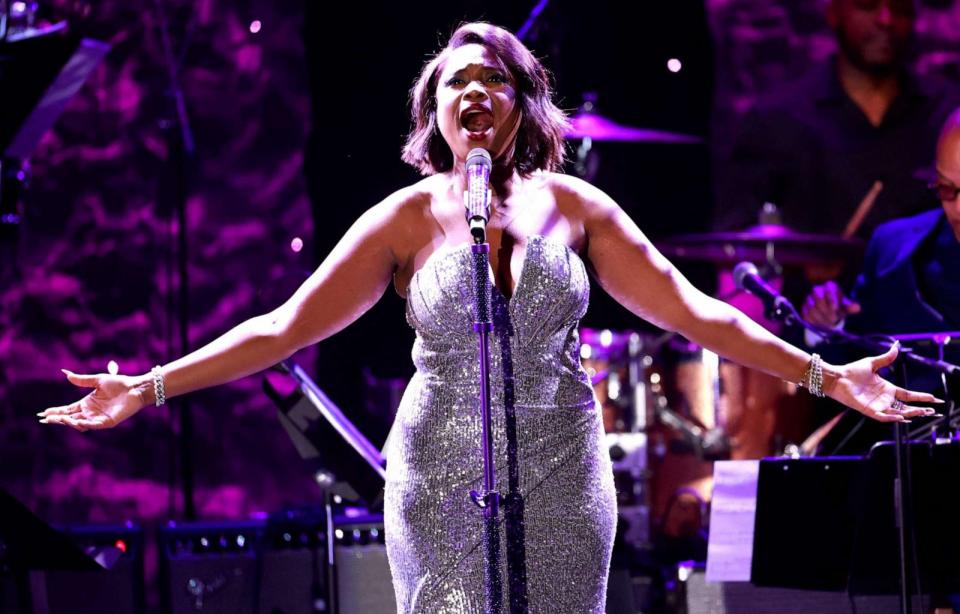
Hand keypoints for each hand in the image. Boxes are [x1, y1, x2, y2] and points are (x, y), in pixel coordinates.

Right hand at [37, 370, 150, 431]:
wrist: (135, 387)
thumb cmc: (119, 383)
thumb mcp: (97, 380)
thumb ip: (82, 380)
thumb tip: (66, 374)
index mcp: (87, 403)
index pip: (68, 410)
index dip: (56, 412)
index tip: (44, 413)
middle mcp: (91, 412)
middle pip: (70, 418)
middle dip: (58, 419)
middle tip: (46, 419)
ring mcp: (98, 418)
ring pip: (79, 423)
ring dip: (69, 422)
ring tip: (60, 419)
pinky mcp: (108, 422)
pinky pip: (93, 425)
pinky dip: (84, 424)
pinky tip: (76, 422)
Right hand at [802, 281, 860, 327]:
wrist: (828, 312)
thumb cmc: (839, 307)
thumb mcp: (845, 307)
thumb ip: (850, 307)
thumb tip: (857, 308)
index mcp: (829, 286)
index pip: (828, 292)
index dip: (831, 301)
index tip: (836, 309)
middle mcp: (817, 290)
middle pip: (818, 301)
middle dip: (827, 312)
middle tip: (834, 319)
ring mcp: (808, 299)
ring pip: (812, 310)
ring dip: (822, 319)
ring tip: (829, 324)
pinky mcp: (803, 308)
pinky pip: (807, 316)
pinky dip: (815, 322)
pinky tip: (821, 324)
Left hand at [826, 344, 941, 422]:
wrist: (837, 377)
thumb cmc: (852, 371)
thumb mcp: (873, 363)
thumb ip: (886, 358)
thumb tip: (896, 346)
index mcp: (887, 389)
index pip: (908, 395)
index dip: (921, 397)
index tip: (934, 398)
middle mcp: (884, 399)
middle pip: (906, 407)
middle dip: (919, 410)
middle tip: (932, 411)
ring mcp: (876, 405)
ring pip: (897, 413)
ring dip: (909, 414)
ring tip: (921, 412)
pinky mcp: (867, 409)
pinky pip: (882, 416)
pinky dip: (891, 417)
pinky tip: (900, 416)